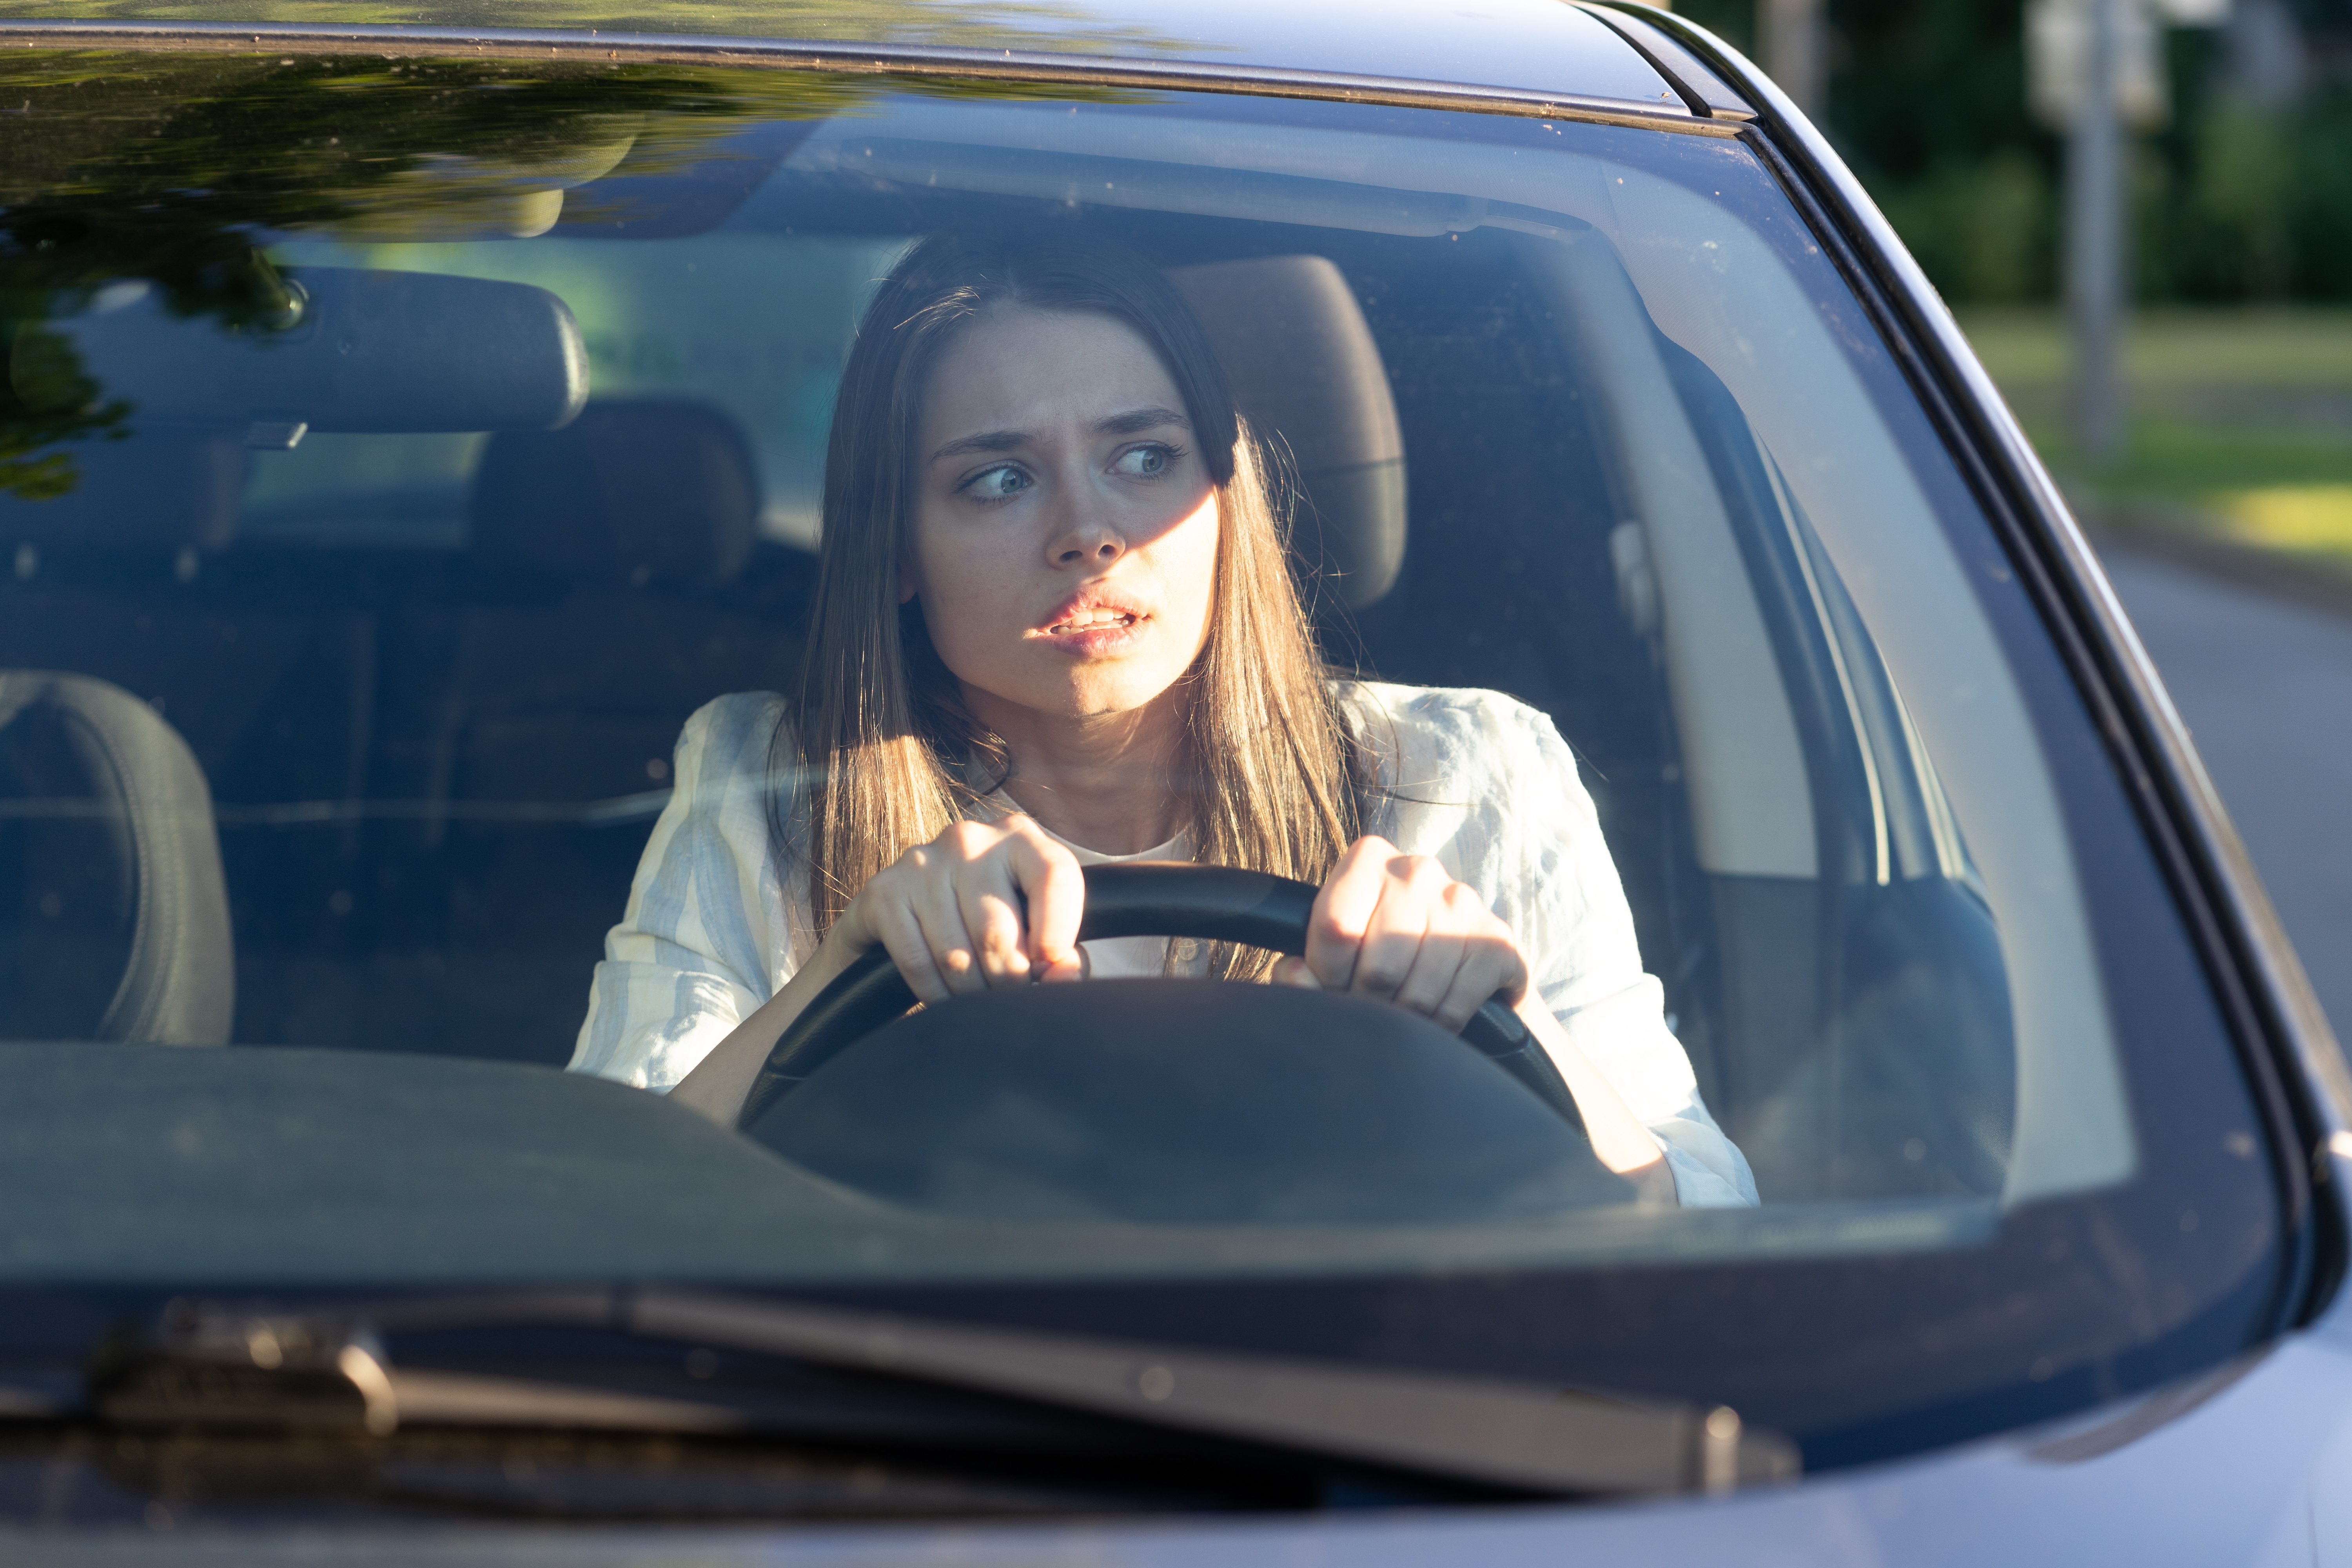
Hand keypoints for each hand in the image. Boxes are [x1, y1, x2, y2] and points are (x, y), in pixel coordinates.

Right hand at [834, 816, 1086, 1002]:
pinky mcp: (884, 890)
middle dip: (1006, 982)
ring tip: (978, 997)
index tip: (1048, 966)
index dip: (1058, 931)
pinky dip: (935, 994)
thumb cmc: (990, 923)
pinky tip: (945, 996)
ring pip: (955, 956)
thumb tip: (1063, 976)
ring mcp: (921, 861)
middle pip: (997, 933)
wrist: (910, 912)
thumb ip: (1063, 955)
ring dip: (970, 994)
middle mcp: (969, 839)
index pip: (1055, 874)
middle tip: (1008, 997)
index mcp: (1020, 838)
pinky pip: (917, 962)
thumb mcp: (1035, 929)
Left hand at [1271, 836, 1527, 1030]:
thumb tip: (1294, 975)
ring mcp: (1463, 902)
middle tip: (1369, 1009)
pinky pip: (1457, 1006)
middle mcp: (1417, 869)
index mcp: (1367, 858)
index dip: (1326, 976)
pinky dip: (1440, 1027)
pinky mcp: (1497, 940)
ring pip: (1418, 994)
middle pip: (1378, 967)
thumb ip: (1301, 971)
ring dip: (1404, 1022)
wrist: (1457, 965)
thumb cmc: (1377, 957)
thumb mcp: (1332, 957)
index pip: (1334, 927)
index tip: (1332, 987)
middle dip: (1367, 1005)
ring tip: (1400, 1016)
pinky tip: (1435, 1018)